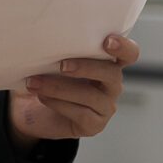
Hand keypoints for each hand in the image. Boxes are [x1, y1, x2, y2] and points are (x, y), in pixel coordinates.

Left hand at [8, 33, 136, 145]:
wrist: (32, 109)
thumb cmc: (47, 77)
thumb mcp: (52, 59)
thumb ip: (58, 49)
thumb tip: (43, 37)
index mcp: (107, 62)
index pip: (129, 54)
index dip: (123, 47)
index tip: (107, 41)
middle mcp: (111, 84)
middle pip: (112, 74)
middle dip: (87, 67)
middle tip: (62, 65)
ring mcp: (105, 106)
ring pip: (91, 96)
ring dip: (60, 87)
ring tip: (35, 82)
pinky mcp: (94, 125)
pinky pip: (80, 114)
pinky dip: (58, 103)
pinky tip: (42, 97)